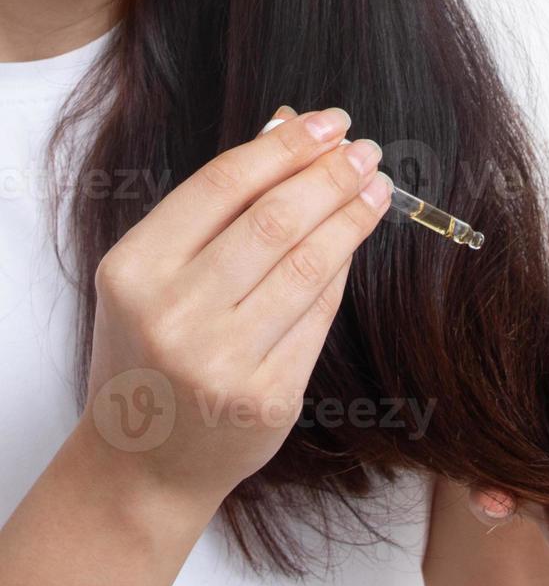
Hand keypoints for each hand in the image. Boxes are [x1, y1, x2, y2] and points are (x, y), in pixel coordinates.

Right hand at [84, 105, 390, 507]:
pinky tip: (357, 238)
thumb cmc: (149, 353)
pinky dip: (344, 268)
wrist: (142, 464)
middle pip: (275, 221)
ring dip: (353, 217)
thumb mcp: (154, 277)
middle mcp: (175, 316)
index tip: (327, 122)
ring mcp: (224, 361)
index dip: (284, 146)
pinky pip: (321, 314)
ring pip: (310, 266)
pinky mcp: (270, 397)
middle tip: (366, 149)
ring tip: (377, 186)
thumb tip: (285, 126)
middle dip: (330, 176)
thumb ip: (214, 210)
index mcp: (134, 272)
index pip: (222, 186)